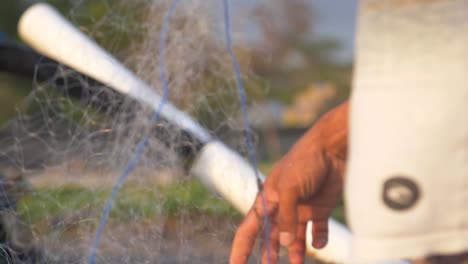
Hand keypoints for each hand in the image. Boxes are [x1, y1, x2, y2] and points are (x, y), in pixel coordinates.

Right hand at [230, 102, 347, 263]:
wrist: (332, 149)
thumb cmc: (305, 162)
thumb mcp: (290, 189)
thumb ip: (287, 218)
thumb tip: (287, 244)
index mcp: (267, 199)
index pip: (249, 229)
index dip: (241, 249)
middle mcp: (282, 207)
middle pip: (271, 237)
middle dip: (268, 254)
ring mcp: (301, 209)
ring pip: (295, 238)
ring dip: (295, 252)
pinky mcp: (320, 209)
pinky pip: (318, 231)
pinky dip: (318, 240)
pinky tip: (319, 243)